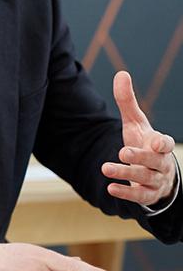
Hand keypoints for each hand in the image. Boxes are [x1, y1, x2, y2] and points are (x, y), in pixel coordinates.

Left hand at [103, 71, 176, 206]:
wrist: (156, 175)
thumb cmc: (145, 144)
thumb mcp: (136, 123)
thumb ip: (128, 102)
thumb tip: (121, 73)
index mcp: (159, 145)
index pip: (165, 144)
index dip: (162, 143)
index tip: (155, 141)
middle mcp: (161, 163)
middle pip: (154, 161)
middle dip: (140, 157)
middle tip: (122, 152)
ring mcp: (155, 180)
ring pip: (144, 178)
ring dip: (126, 174)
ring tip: (105, 168)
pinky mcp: (148, 195)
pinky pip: (139, 196)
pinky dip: (126, 193)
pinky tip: (110, 188)